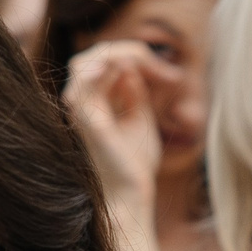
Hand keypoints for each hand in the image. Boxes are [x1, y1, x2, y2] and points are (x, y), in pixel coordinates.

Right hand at [63, 39, 170, 205]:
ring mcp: (79, 110)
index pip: (108, 62)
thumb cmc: (135, 165)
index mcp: (95, 102)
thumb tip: (131, 64)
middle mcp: (82, 103)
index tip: (172, 77)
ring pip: (85, 62)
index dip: (140, 59)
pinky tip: (129, 70)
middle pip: (96, 56)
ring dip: (121, 56)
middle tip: (165, 72)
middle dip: (132, 53)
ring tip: (150, 67)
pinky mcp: (84, 119)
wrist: (131, 196)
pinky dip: (104, 68)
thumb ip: (134, 90)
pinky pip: (82, 81)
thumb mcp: (140, 117)